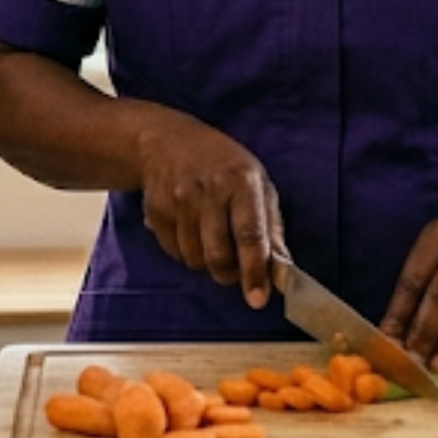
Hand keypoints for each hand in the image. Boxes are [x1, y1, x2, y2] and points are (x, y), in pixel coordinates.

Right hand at [131, 113, 282, 309]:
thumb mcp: (258, 183)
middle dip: (229, 274)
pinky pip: (175, 253)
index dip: (254, 271)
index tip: (258, 298)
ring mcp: (178, 200)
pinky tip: (191, 230)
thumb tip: (281, 272)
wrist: (167, 140)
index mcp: (242, 181)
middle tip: (235, 268)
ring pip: (195, 259)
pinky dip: (187, 252)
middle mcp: (208, 190)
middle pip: (218, 255)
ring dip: (207, 263)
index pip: (249, 235)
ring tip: (212, 240)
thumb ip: (271, 229)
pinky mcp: (156, 211)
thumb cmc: (223, 164)